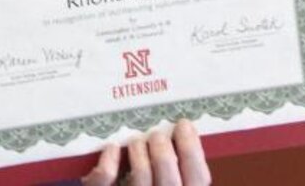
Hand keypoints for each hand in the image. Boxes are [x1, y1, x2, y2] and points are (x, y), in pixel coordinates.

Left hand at [82, 119, 210, 185]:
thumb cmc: (154, 180)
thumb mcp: (171, 179)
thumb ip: (179, 169)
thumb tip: (175, 136)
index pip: (199, 179)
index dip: (193, 151)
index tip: (184, 124)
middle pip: (170, 183)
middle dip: (164, 154)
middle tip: (157, 135)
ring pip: (140, 183)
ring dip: (139, 157)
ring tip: (136, 142)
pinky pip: (105, 184)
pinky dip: (108, 165)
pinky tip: (112, 148)